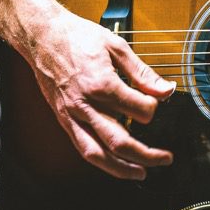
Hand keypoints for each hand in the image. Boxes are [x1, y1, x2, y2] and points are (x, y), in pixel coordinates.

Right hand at [25, 9, 176, 178]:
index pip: (138, 109)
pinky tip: (113, 163)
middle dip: (146, 154)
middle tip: (165, 158)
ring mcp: (72, 115)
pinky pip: (82, 147)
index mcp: (101, 84)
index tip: (160, 101)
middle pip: (119, 141)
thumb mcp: (117, 47)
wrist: (44, 37)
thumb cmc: (78, 37)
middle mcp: (85, 105)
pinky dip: (100, 160)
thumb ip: (142, 72)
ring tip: (141, 172)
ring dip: (121, 168)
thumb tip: (165, 90)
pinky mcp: (63, 120)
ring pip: (98, 153)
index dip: (154, 108)